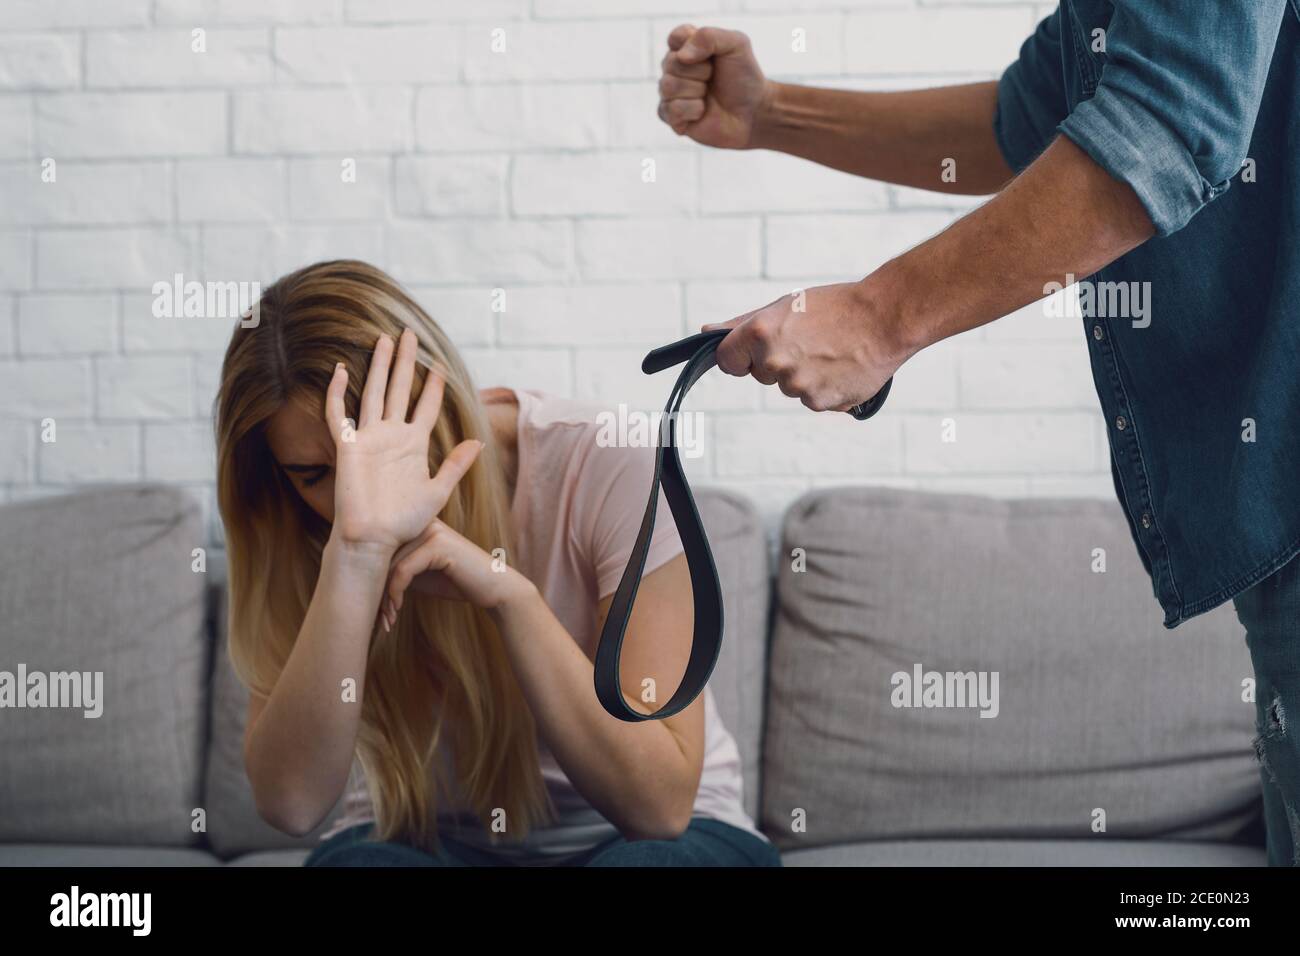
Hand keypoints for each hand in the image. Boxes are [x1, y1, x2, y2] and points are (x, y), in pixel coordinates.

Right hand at [326, 328, 482, 554]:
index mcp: (413, 444)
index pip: (426, 406)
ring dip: (378, 367)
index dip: (434, 385)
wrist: (375, 538)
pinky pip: (338, 414)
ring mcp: (368, 438)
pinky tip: (339, 369)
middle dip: (405, 361)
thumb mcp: (438, 492)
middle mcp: (391, 435)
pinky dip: (336, 392)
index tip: (440, 364)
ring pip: (374, 392)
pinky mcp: (348, 447)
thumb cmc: (405, 522)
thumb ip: (456, 465)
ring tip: (384, 340)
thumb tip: (479, 441)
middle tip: (409, 333)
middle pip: (399, 388)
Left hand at [374, 518, 536, 630]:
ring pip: (389, 563)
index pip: (381, 547)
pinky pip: (403, 569)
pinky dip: (395, 593)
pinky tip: (397, 610)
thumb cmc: (456, 582)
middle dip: (375, 590)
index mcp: (416, 524)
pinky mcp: (437, 544)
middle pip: (381, 554)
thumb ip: (397, 569)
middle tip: (377, 619)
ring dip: (384, 597)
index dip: (372, 579)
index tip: (372, 608)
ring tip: (386, 619)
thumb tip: (362, 581)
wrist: (493, 589)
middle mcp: (421, 522)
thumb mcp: (420, 574)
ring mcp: (430, 531)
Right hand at [658, 24, 770, 148]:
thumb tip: (681, 56)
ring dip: (696, 90)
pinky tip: (702, 111)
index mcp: (687, 48)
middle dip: (700, 71)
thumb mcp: (736, 44)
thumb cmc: (743, 77)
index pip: (675, 37)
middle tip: (713, 77)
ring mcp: (671, 94)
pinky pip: (671, 109)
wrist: (752, 111)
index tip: (712, 55)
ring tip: (708, 95)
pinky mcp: (672, 117)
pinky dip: (693, 110)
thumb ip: (709, 36)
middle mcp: (675, 69)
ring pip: (667, 86)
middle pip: (670, 63)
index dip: (692, 45)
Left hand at [701, 281, 911, 412]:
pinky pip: (812, 400)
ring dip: (804, 376)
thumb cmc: (836, 307)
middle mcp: (774, 362)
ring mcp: (797, 386)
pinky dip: (825, 389)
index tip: (757, 350)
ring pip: (789, 388)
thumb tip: (706, 332)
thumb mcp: (784, 306)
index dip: (741, 356)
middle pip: (761, 375)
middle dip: (778, 362)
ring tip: (830, 352)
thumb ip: (741, 324)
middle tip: (810, 341)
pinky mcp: (820, 403)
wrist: (886, 318)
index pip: (727, 360)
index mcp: (760, 333)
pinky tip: (841, 368)